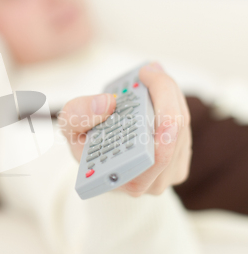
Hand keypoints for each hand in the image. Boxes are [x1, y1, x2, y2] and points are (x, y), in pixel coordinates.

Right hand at [58, 62, 191, 196]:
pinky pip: (185, 125)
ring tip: (151, 74)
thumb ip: (78, 115)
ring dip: (170, 94)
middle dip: (165, 95)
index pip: (155, 158)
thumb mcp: (69, 129)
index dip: (164, 132)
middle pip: (175, 134)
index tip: (156, 99)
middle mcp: (152, 182)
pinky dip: (174, 101)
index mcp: (125, 179)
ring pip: (183, 126)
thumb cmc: (86, 147)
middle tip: (149, 70)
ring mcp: (170, 173)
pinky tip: (159, 87)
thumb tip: (107, 103)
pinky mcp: (180, 161)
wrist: (100, 163)